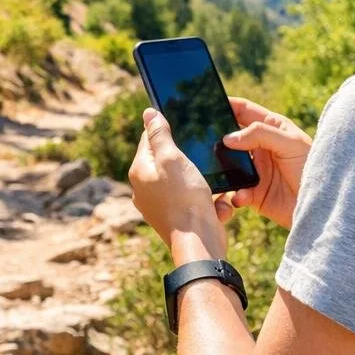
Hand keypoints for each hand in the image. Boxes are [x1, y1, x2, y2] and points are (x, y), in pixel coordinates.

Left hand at [129, 109, 226, 256]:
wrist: (199, 241)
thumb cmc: (185, 198)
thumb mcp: (172, 158)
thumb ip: (160, 135)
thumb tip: (149, 113)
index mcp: (140, 171)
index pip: (149, 139)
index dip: (168, 132)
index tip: (186, 131)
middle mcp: (144, 188)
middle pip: (168, 160)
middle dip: (189, 159)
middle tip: (203, 159)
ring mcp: (159, 204)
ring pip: (184, 180)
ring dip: (202, 180)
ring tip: (210, 185)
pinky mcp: (176, 217)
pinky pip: (193, 199)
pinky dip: (206, 199)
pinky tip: (214, 203)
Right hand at [217, 97, 311, 229]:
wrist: (323, 205)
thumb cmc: (312, 167)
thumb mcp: (290, 143)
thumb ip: (260, 134)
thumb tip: (228, 137)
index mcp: (271, 127)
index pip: (243, 110)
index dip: (227, 104)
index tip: (209, 103)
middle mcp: (260, 147)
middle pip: (230, 138)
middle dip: (216, 140)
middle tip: (202, 142)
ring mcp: (255, 170)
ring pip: (228, 165)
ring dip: (221, 169)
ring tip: (217, 172)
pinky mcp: (253, 194)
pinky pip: (235, 192)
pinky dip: (235, 195)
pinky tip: (241, 197)